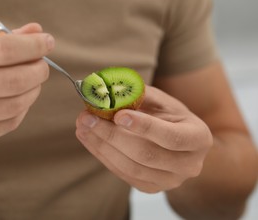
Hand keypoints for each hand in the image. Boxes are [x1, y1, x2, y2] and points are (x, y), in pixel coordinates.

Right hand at [0, 23, 53, 171]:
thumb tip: (35, 31)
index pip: (1, 50)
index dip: (32, 46)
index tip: (48, 42)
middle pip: (13, 79)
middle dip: (38, 70)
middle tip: (43, 65)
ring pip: (14, 104)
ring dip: (33, 91)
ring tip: (33, 83)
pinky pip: (6, 125)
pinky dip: (20, 110)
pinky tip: (19, 101)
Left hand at [75, 86, 212, 192]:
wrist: (179, 142)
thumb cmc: (170, 116)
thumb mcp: (162, 101)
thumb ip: (138, 95)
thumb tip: (106, 91)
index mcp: (198, 138)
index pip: (171, 137)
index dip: (144, 126)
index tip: (118, 114)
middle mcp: (189, 165)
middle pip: (145, 154)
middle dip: (111, 135)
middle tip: (87, 118)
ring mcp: (170, 181)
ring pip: (130, 167)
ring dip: (101, 146)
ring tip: (82, 127)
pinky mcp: (151, 188)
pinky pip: (122, 174)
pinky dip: (102, 155)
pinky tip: (89, 139)